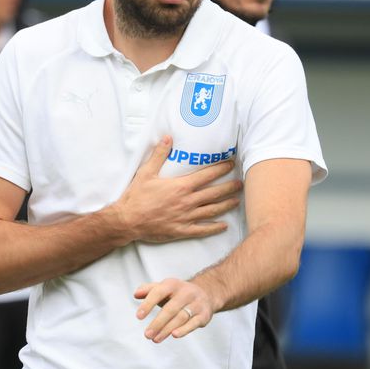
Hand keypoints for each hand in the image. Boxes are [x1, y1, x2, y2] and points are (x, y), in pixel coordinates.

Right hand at [107, 136, 241, 244]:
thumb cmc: (136, 196)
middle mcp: (187, 202)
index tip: (231, 164)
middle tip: (241, 184)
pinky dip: (214, 228)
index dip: (220, 169)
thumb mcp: (146, 173)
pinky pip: (202, 229)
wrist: (128, 221)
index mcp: (181, 186)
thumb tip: (168, 138)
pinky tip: (223, 226)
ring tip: (237, 201)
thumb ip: (159, 155)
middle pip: (214, 193)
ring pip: (211, 210)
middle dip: (229, 188)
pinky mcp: (182, 230)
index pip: (206, 176)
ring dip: (226, 205)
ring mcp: (186, 217)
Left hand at [134, 277, 212, 341]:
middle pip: (170, 309)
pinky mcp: (204, 315)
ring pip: (180, 317)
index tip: (138, 317)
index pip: (159, 292)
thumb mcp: (164, 288)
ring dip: (167, 330)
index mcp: (173, 284)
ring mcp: (196, 303)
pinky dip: (184, 329)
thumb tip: (136, 294)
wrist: (206, 293)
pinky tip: (174, 335)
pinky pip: (194, 323)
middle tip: (147, 335)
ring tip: (155, 339)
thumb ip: (149, 290)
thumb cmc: (178, 293)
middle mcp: (186, 292)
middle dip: (157, 323)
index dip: (148, 304)